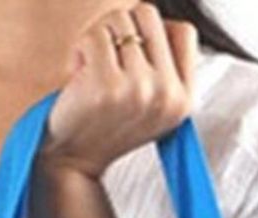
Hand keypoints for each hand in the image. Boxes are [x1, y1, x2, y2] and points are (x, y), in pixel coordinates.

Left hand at [42, 3, 196, 180]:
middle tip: (107, 56)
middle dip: (122, 28)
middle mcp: (167, 95)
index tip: (134, 52)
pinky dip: (80, 48)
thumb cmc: (104, 125)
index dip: (154, 32)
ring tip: (91, 69)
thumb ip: (164, 66)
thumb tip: (158, 19)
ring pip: (119, 21)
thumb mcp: (150, 104)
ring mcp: (139, 90)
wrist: (73, 162)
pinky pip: (94, 36)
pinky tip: (77, 74)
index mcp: (183, 100)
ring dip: (98, 38)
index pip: (184, 32)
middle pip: (149, 16)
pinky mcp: (107, 86)